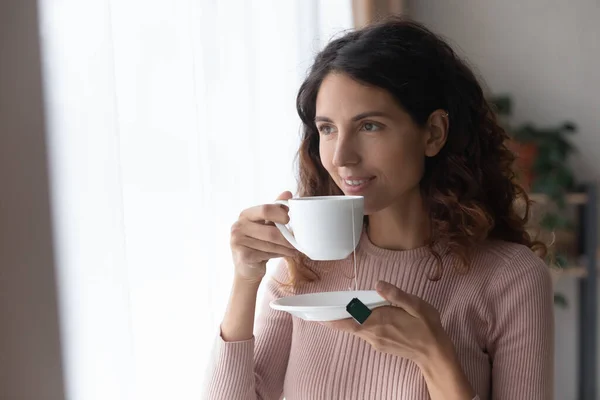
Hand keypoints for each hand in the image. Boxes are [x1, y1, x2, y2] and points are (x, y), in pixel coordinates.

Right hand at [230, 191, 298, 284]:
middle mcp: (238, 226)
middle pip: (270, 230)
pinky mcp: (243, 256)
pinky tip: (285, 255)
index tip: (290, 220)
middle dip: (287, 237)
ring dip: (286, 248)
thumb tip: (287, 193)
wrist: (247, 268)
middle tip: (297, 240)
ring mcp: (238, 241)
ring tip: (295, 249)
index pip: (265, 209)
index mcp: (245, 215)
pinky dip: (279, 254)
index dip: (280, 214)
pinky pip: (267, 254)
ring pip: (271, 244)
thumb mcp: (266, 224)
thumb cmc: (258, 242)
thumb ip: (275, 209)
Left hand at [320, 281, 450, 363]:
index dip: (333, 316)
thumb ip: (396, 295)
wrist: (435, 355)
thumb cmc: (428, 328)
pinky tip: (361, 315)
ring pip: (355, 329)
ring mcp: (376, 341)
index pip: (350, 319)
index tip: (318, 312)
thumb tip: (378, 284)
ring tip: (338, 308)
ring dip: (346, 320)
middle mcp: (374, 333)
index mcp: (380, 321)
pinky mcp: (380, 345)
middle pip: (348, 325)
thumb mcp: (417, 306)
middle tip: (319, 310)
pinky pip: (363, 333)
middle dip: (334, 318)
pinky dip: (357, 324)